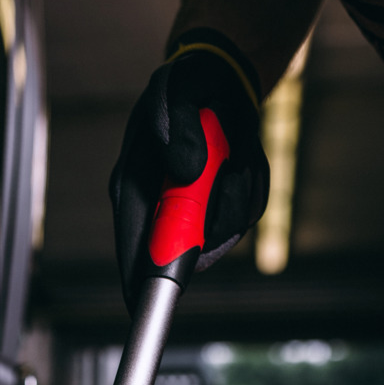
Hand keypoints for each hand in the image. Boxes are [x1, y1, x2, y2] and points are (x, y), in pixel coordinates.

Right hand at [109, 35, 268, 311]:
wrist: (218, 79)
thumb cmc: (185, 88)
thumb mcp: (174, 93)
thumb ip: (174, 128)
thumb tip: (188, 168)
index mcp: (133, 189)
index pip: (133, 247)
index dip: (138, 281)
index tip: (142, 305)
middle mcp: (157, 209)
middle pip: (186, 249)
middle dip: (216, 222)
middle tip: (233, 170)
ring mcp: (187, 213)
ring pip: (222, 230)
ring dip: (237, 194)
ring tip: (236, 151)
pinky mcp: (214, 209)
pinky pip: (241, 214)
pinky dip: (250, 186)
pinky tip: (241, 156)